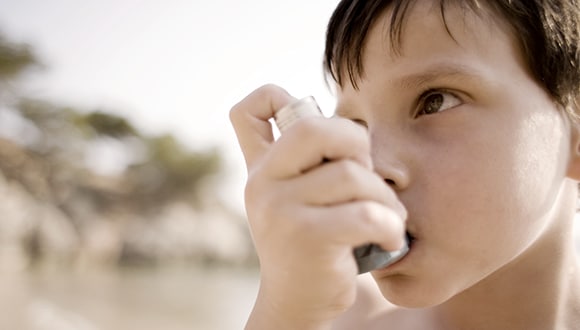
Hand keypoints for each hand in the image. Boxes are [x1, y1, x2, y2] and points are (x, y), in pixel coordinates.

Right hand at [230, 84, 406, 328]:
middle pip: (316, 128)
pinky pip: (367, 212)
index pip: (249, 110)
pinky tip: (389, 238)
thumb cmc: (310, 243)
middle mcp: (263, 183)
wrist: (297, 303)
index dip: (276, 96)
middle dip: (357, 143)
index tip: (310, 120)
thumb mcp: (294, 199)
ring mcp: (281, 209)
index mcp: (261, 168)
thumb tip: (347, 124)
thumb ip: (304, 163)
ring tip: (387, 217)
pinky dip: (390, 226)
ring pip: (353, 175)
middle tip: (366, 174)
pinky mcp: (308, 237)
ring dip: (384, 197)